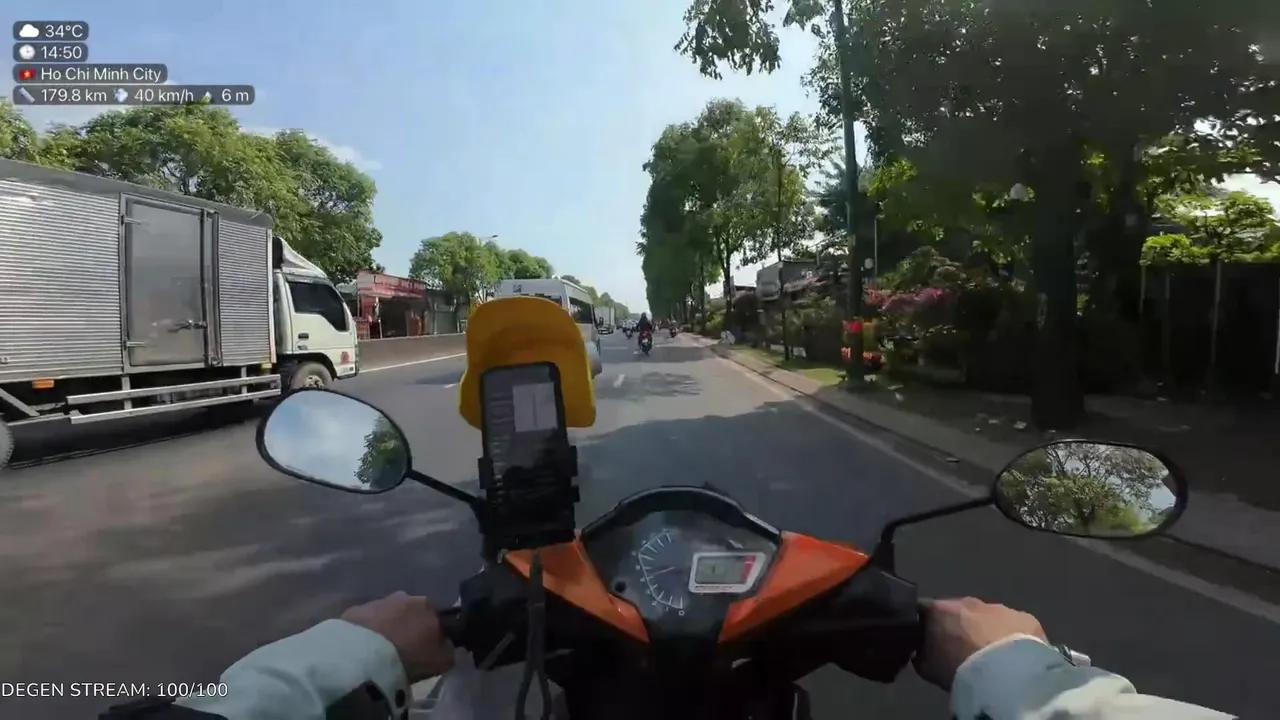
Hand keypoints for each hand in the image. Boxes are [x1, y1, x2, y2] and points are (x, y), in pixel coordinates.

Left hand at [341, 592, 454, 681]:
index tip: (426, 648)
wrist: (366, 656)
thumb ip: (448, 650)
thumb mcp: (442, 661)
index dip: (432, 633)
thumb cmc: (411, 657)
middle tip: (404, 649)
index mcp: (428, 605)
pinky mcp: (354, 610)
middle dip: (408, 626)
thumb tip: (446, 645)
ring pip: (387, 615)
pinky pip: (366, 622)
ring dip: (387, 627)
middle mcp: (404, 596)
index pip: (436, 617)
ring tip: (382, 650)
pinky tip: (364, 648)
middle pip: (410, 612)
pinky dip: (368, 632)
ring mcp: (377, 601)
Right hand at [913, 597, 1046, 689]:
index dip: (927, 625)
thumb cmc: (957, 670)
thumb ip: (922, 654)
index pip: (926, 610)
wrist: (1004, 675)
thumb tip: (922, 651)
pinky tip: (1014, 656)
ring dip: (988, 631)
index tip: (930, 640)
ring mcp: (999, 608)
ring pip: (990, 618)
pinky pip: (1015, 626)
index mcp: (939, 610)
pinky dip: (1012, 638)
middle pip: (960, 612)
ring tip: (991, 657)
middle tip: (963, 650)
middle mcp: (968, 602)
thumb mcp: (927, 668)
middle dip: (961, 626)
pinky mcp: (1025, 618)